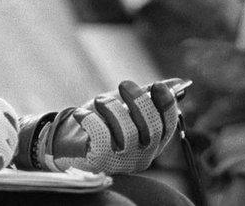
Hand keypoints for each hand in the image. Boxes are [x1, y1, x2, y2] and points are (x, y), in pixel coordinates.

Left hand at [41, 80, 177, 173]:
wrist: (67, 143)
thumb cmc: (101, 122)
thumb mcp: (125, 106)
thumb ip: (148, 97)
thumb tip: (177, 83)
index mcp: (152, 143)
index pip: (168, 126)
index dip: (166, 105)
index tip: (157, 85)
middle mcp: (142, 156)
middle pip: (152, 129)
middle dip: (140, 101)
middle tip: (124, 84)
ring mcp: (122, 162)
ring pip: (128, 133)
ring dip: (113, 108)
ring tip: (100, 100)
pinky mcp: (100, 162)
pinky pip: (101, 137)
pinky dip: (91, 119)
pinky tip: (81, 114)